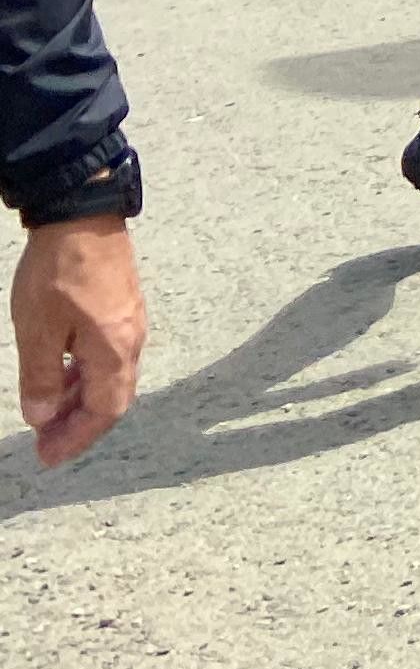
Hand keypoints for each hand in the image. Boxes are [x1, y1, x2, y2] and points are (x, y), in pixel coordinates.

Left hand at [15, 217, 142, 467]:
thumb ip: (41, 378)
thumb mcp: (38, 329)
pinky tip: (63, 373)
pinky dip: (87, 376)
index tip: (47, 455)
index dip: (76, 438)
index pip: (104, 411)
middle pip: (113, 398)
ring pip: (111, 377)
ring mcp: (130, 322)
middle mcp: (131, 340)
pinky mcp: (122, 307)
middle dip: (80, 425)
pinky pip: (110, 356)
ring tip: (49, 411)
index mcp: (114, 350)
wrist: (83, 213)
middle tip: (47, 442)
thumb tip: (43, 416)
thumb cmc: (59, 272)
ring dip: (82, 401)